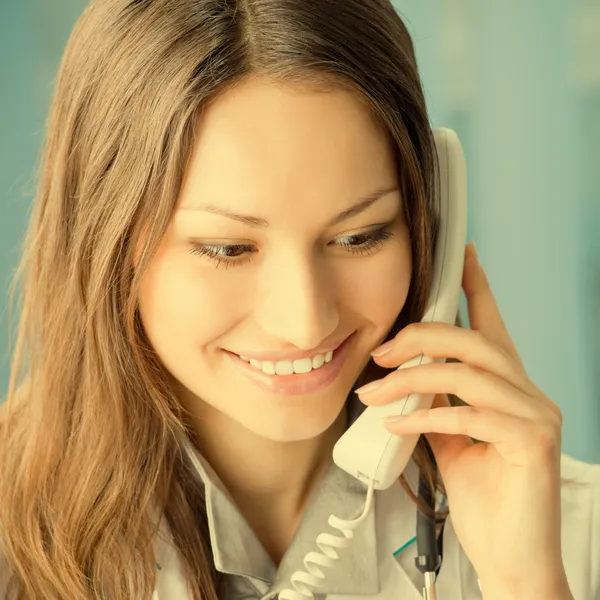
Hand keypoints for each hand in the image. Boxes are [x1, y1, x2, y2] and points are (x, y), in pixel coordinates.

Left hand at [355, 242, 571, 598]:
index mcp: (508, 389)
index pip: (493, 326)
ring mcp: (536, 416)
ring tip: (375, 394)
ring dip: (411, 380)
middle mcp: (528, 394)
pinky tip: (395, 426)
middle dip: (422, 338)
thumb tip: (403, 381)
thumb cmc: (484, 501)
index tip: (461, 255)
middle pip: (475, 341)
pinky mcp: (532, 443)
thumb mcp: (452, 442)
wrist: (510, 559)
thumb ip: (437, 406)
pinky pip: (466, 414)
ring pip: (466, 374)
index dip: (478, 287)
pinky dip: (423, 417)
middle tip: (382, 352)